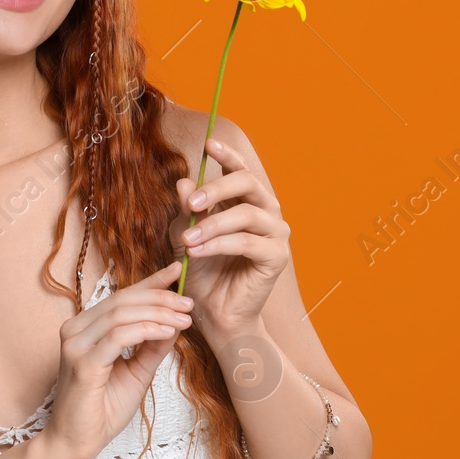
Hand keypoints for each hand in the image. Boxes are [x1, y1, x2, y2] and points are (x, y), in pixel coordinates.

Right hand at [38, 261, 194, 458]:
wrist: (76, 443)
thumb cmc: (101, 410)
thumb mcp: (136, 372)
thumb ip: (152, 347)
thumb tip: (176, 322)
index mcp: (85, 328)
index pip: (121, 297)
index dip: (150, 282)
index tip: (177, 271)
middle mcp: (75, 329)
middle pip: (123, 300)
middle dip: (160, 298)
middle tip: (189, 302)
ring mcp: (75, 345)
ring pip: (121, 314)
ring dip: (159, 313)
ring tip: (185, 318)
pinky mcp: (83, 363)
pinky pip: (119, 336)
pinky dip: (147, 330)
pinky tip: (168, 333)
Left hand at [170, 136, 291, 340]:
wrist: (214, 313)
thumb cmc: (202, 273)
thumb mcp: (185, 236)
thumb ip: (187, 211)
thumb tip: (183, 181)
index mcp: (245, 201)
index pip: (240, 170)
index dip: (227, 155)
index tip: (208, 144)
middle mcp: (266, 212)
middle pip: (248, 183)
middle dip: (217, 189)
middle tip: (191, 203)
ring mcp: (275, 233)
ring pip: (246, 213)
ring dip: (213, 224)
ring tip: (188, 241)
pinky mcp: (276, 257)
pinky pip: (248, 242)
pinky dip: (220, 244)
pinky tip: (198, 252)